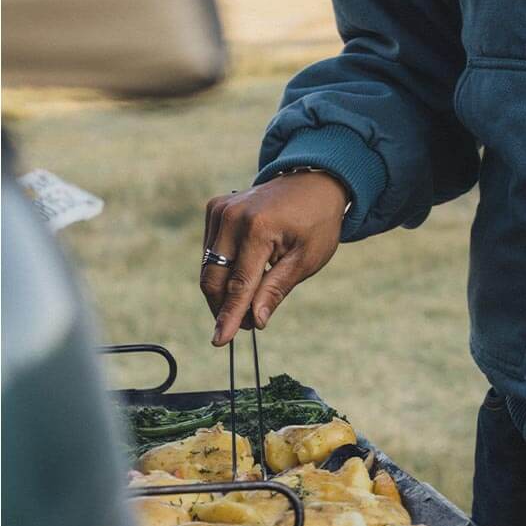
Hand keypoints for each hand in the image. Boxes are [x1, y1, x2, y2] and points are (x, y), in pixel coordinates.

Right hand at [201, 170, 348, 345]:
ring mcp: (221, 209)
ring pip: (208, 266)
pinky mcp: (215, 207)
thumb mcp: (307, 259)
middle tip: (246, 325)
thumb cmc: (317, 222)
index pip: (239, 284)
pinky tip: (248, 267)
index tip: (220, 341)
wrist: (315, 184)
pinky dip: (223, 267)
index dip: (230, 316)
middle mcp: (232, 216)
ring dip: (223, 290)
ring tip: (252, 297)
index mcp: (258, 227)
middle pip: (214, 278)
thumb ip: (276, 289)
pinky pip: (210, 250)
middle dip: (225, 307)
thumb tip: (255, 321)